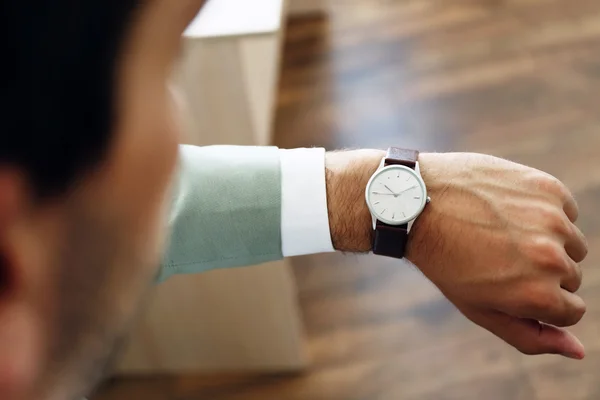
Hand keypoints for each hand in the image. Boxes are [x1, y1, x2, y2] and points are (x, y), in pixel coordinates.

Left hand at [408, 153, 587, 358]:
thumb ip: (530, 336)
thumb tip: (579, 352)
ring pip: (573, 243)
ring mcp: (552, 220)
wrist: (418, 203)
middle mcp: (552, 258)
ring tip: (503, 233)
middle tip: (498, 257)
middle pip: (572, 277)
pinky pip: (567, 211)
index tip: (512, 285)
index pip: (572, 312)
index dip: (540, 301)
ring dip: (547, 241)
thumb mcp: (480, 309)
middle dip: (542, 272)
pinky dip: (545, 213)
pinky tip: (508, 210)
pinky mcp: (549, 188)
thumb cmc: (446, 261)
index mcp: (538, 295)